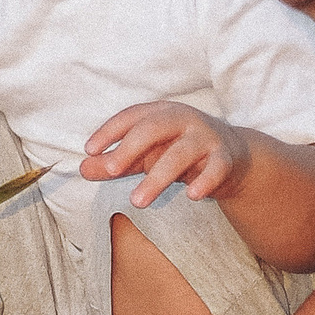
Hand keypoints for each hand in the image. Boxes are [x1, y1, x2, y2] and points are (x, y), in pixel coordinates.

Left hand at [82, 99, 248, 207]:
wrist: (232, 157)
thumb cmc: (179, 151)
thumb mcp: (145, 155)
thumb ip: (115, 162)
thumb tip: (82, 168)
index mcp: (161, 113)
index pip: (132, 117)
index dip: (110, 131)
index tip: (90, 149)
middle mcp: (183, 119)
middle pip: (154, 128)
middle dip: (130, 148)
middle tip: (109, 169)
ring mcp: (206, 137)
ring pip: (181, 154)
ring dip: (157, 177)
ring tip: (137, 201)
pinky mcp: (225, 158)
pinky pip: (216, 168)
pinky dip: (205, 181)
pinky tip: (192, 195)